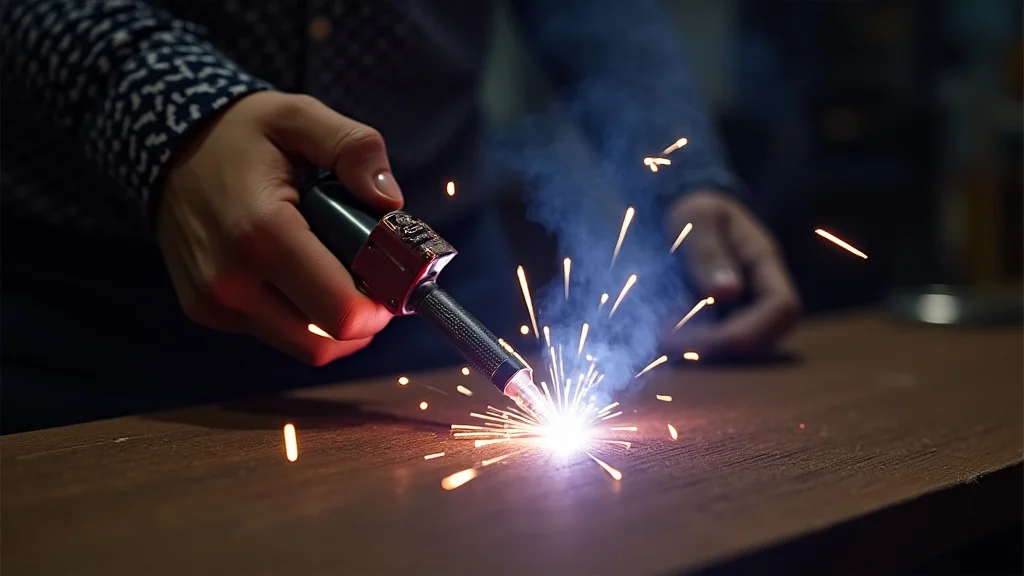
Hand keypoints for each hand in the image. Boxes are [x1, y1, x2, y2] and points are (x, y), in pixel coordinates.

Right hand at [158, 91, 403, 364]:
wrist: (167, 147)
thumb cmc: (241, 133)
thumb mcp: (300, 116)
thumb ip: (355, 148)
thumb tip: (391, 200)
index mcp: (262, 234)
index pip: (343, 313)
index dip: (383, 303)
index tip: (392, 271)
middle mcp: (231, 282)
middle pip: (328, 342)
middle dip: (363, 315)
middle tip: (372, 272)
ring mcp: (214, 303)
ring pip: (305, 347)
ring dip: (336, 321)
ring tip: (338, 268)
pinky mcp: (207, 312)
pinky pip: (278, 335)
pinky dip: (305, 317)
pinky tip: (304, 274)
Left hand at [662, 190, 799, 354]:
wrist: (684, 214)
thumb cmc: (692, 210)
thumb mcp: (695, 218)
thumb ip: (707, 252)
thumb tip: (727, 293)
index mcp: (765, 261)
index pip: (782, 308)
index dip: (747, 330)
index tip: (697, 336)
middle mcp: (762, 290)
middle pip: (764, 338)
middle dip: (719, 350)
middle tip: (667, 343)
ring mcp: (746, 308)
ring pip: (740, 348)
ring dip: (703, 353)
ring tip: (660, 341)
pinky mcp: (724, 320)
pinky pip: (718, 345)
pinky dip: (692, 348)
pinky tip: (661, 338)